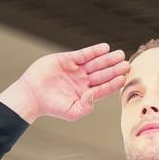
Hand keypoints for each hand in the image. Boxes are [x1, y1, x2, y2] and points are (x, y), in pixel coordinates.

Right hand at [0, 42, 128, 123]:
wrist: (31, 95)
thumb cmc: (52, 106)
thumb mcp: (72, 111)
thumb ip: (86, 106)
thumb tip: (94, 93)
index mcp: (87, 94)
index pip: (105, 88)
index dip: (114, 83)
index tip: (123, 78)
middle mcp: (84, 81)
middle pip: (103, 74)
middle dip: (114, 69)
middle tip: (127, 63)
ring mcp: (76, 70)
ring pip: (95, 63)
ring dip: (107, 59)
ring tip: (120, 54)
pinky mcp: (67, 60)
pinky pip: (83, 54)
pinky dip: (93, 51)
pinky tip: (105, 48)